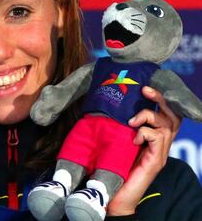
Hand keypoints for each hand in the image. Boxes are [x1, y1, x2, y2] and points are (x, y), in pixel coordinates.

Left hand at [107, 86, 181, 215]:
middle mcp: (160, 144)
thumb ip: (121, 127)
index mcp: (152, 138)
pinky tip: (133, 137)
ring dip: (149, 116)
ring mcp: (160, 153)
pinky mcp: (156, 161)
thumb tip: (111, 107)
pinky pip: (158, 138)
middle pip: (172, 116)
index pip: (164, 114)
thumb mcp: (117, 141)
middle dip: (161, 100)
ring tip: (132, 120)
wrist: (115, 196)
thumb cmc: (114, 167)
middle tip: (146, 91)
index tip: (145, 88)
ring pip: (167, 124)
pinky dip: (145, 132)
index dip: (159, 99)